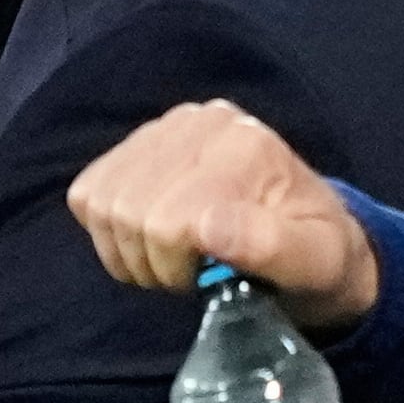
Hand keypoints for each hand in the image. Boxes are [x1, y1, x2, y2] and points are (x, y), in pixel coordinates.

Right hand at [65, 99, 380, 327]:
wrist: (310, 237)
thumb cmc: (317, 258)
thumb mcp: (314, 263)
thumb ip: (270, 246)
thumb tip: (209, 228)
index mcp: (245, 144)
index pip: (171, 220)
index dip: (177, 268)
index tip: (213, 281)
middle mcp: (200, 121)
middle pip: (128, 210)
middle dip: (151, 262)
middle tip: (189, 276)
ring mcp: (163, 127)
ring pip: (99, 202)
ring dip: (125, 249)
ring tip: (169, 261)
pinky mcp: (134, 144)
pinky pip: (86, 193)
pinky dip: (106, 232)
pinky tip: (147, 240)